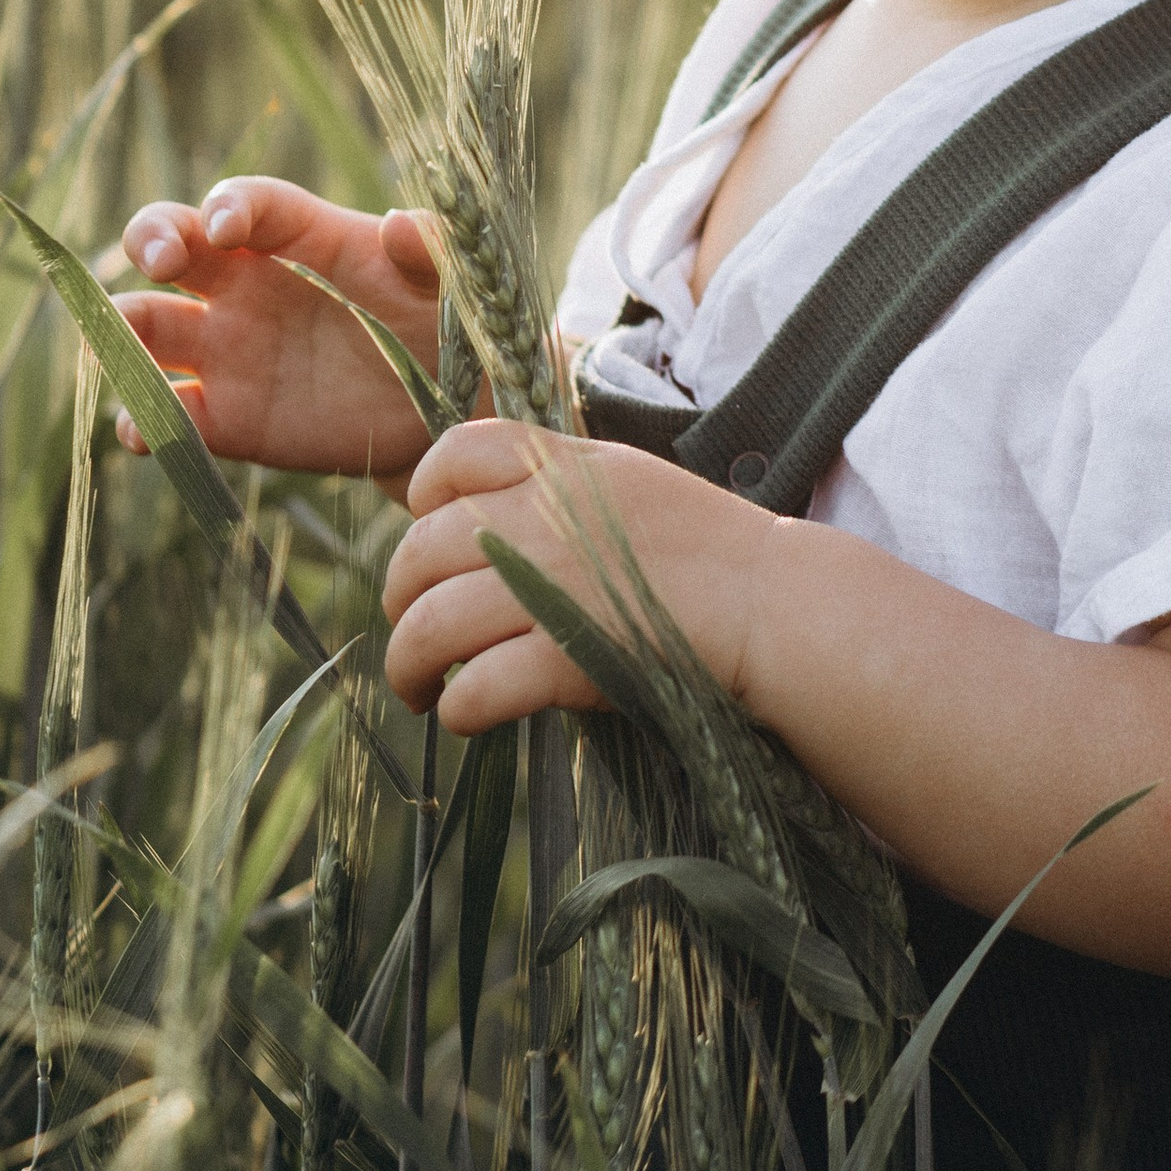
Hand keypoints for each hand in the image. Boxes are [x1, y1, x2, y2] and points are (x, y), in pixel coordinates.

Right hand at [113, 176, 441, 482]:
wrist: (447, 413)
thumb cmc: (447, 325)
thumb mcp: (453, 281)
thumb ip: (430, 251)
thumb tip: (398, 224)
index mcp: (301, 235)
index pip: (246, 201)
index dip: (228, 205)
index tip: (225, 226)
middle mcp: (248, 283)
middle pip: (172, 241)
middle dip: (151, 239)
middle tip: (160, 262)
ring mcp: (229, 349)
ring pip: (149, 324)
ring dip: (125, 329)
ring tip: (124, 347)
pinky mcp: (227, 418)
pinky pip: (168, 414)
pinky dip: (144, 420)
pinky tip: (144, 432)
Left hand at [380, 424, 775, 736]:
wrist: (771, 604)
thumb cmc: (710, 549)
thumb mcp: (629, 481)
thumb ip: (560, 487)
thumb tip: (494, 515)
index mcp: (561, 466)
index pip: (456, 452)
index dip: (424, 492)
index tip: (426, 528)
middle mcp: (542, 517)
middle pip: (422, 547)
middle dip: (399, 594)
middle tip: (410, 629)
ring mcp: (548, 587)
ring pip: (431, 624)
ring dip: (408, 664)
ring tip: (416, 688)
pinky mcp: (565, 658)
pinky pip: (477, 689)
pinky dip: (460, 709)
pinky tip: (466, 718)